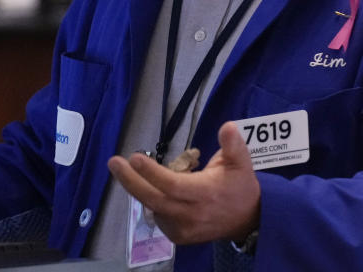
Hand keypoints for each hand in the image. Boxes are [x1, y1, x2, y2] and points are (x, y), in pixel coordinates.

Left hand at [107, 121, 259, 244]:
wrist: (248, 221)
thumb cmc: (240, 187)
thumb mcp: (242, 163)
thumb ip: (233, 145)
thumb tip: (228, 126)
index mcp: (205, 193)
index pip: (172, 185)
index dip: (151, 172)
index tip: (134, 157)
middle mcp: (191, 213)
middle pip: (153, 199)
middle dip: (130, 180)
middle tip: (113, 162)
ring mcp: (183, 228)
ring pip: (153, 207)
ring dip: (138, 188)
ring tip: (127, 170)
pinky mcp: (179, 236)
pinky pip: (158, 216)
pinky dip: (151, 201)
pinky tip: (150, 187)